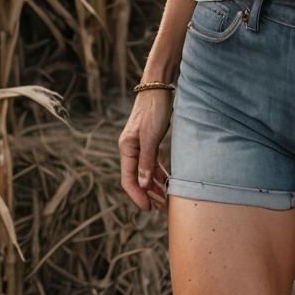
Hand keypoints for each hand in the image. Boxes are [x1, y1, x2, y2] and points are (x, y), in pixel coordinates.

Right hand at [119, 91, 173, 210]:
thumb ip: (146, 161)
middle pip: (138, 178)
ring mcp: (141, 144)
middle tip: (162, 208)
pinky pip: (153, 161)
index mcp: (127, 148)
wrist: (158, 86)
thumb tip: (142, 185)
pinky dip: (159, 171)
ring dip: (155, 184)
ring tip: (166, 198)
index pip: (129, 180)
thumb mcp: (151, 137)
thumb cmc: (154, 109)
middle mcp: (131, 148)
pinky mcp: (150, 139)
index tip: (148, 209)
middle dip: (148, 193)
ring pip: (146, 170)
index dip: (138, 196)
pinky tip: (167, 180)